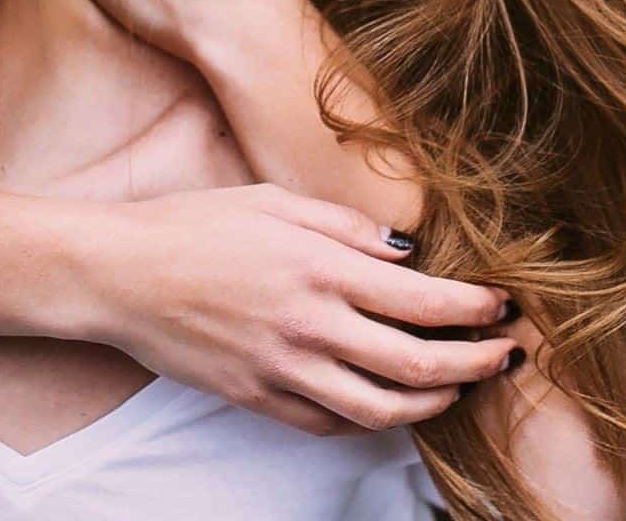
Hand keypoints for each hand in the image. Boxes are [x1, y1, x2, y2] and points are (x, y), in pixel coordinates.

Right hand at [76, 183, 517, 433]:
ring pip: (382, 410)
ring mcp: (285, 370)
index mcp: (321, 269)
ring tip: (457, 389)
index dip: (478, 311)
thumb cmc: (193, 225)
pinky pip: (329, 424)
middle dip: (477, 365)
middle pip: (420, 366)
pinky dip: (369, 419)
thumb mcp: (274, 202)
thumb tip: (407, 254)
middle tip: (506, 356)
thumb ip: (346, 228)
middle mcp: (311, 326)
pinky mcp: (259, 398)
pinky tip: (386, 401)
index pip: (426, 303)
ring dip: (433, 404)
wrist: (119, 275)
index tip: (504, 308)